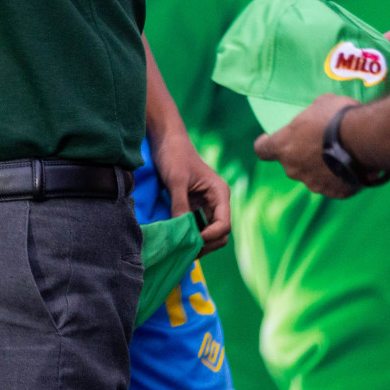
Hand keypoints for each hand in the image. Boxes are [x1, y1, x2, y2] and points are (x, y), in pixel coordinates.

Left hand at [148, 125, 230, 253]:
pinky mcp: (194, 206)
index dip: (210, 236)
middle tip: (185, 250)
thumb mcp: (176, 180)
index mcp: (219, 194)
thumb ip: (180, 205)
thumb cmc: (174, 155)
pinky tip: (177, 239)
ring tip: (180, 248)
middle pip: (220, 233)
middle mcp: (217, 202)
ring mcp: (206, 205)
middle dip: (206, 243)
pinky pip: (197, 226)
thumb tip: (182, 232)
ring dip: (198, 242)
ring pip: (209, 232)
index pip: (224, 225)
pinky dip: (190, 234)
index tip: (191, 240)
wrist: (166, 139)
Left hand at [253, 93, 361, 198]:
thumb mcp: (319, 106)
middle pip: (291, 163)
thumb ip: (310, 117)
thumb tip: (316, 117)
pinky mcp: (336, 193)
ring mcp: (314, 183)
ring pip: (312, 176)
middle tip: (318, 144)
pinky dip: (340, 178)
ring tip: (340, 155)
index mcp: (282, 146)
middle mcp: (293, 169)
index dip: (266, 144)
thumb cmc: (338, 117)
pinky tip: (352, 166)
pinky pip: (334, 185)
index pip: (262, 150)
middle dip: (301, 155)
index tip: (271, 138)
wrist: (366, 140)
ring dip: (321, 168)